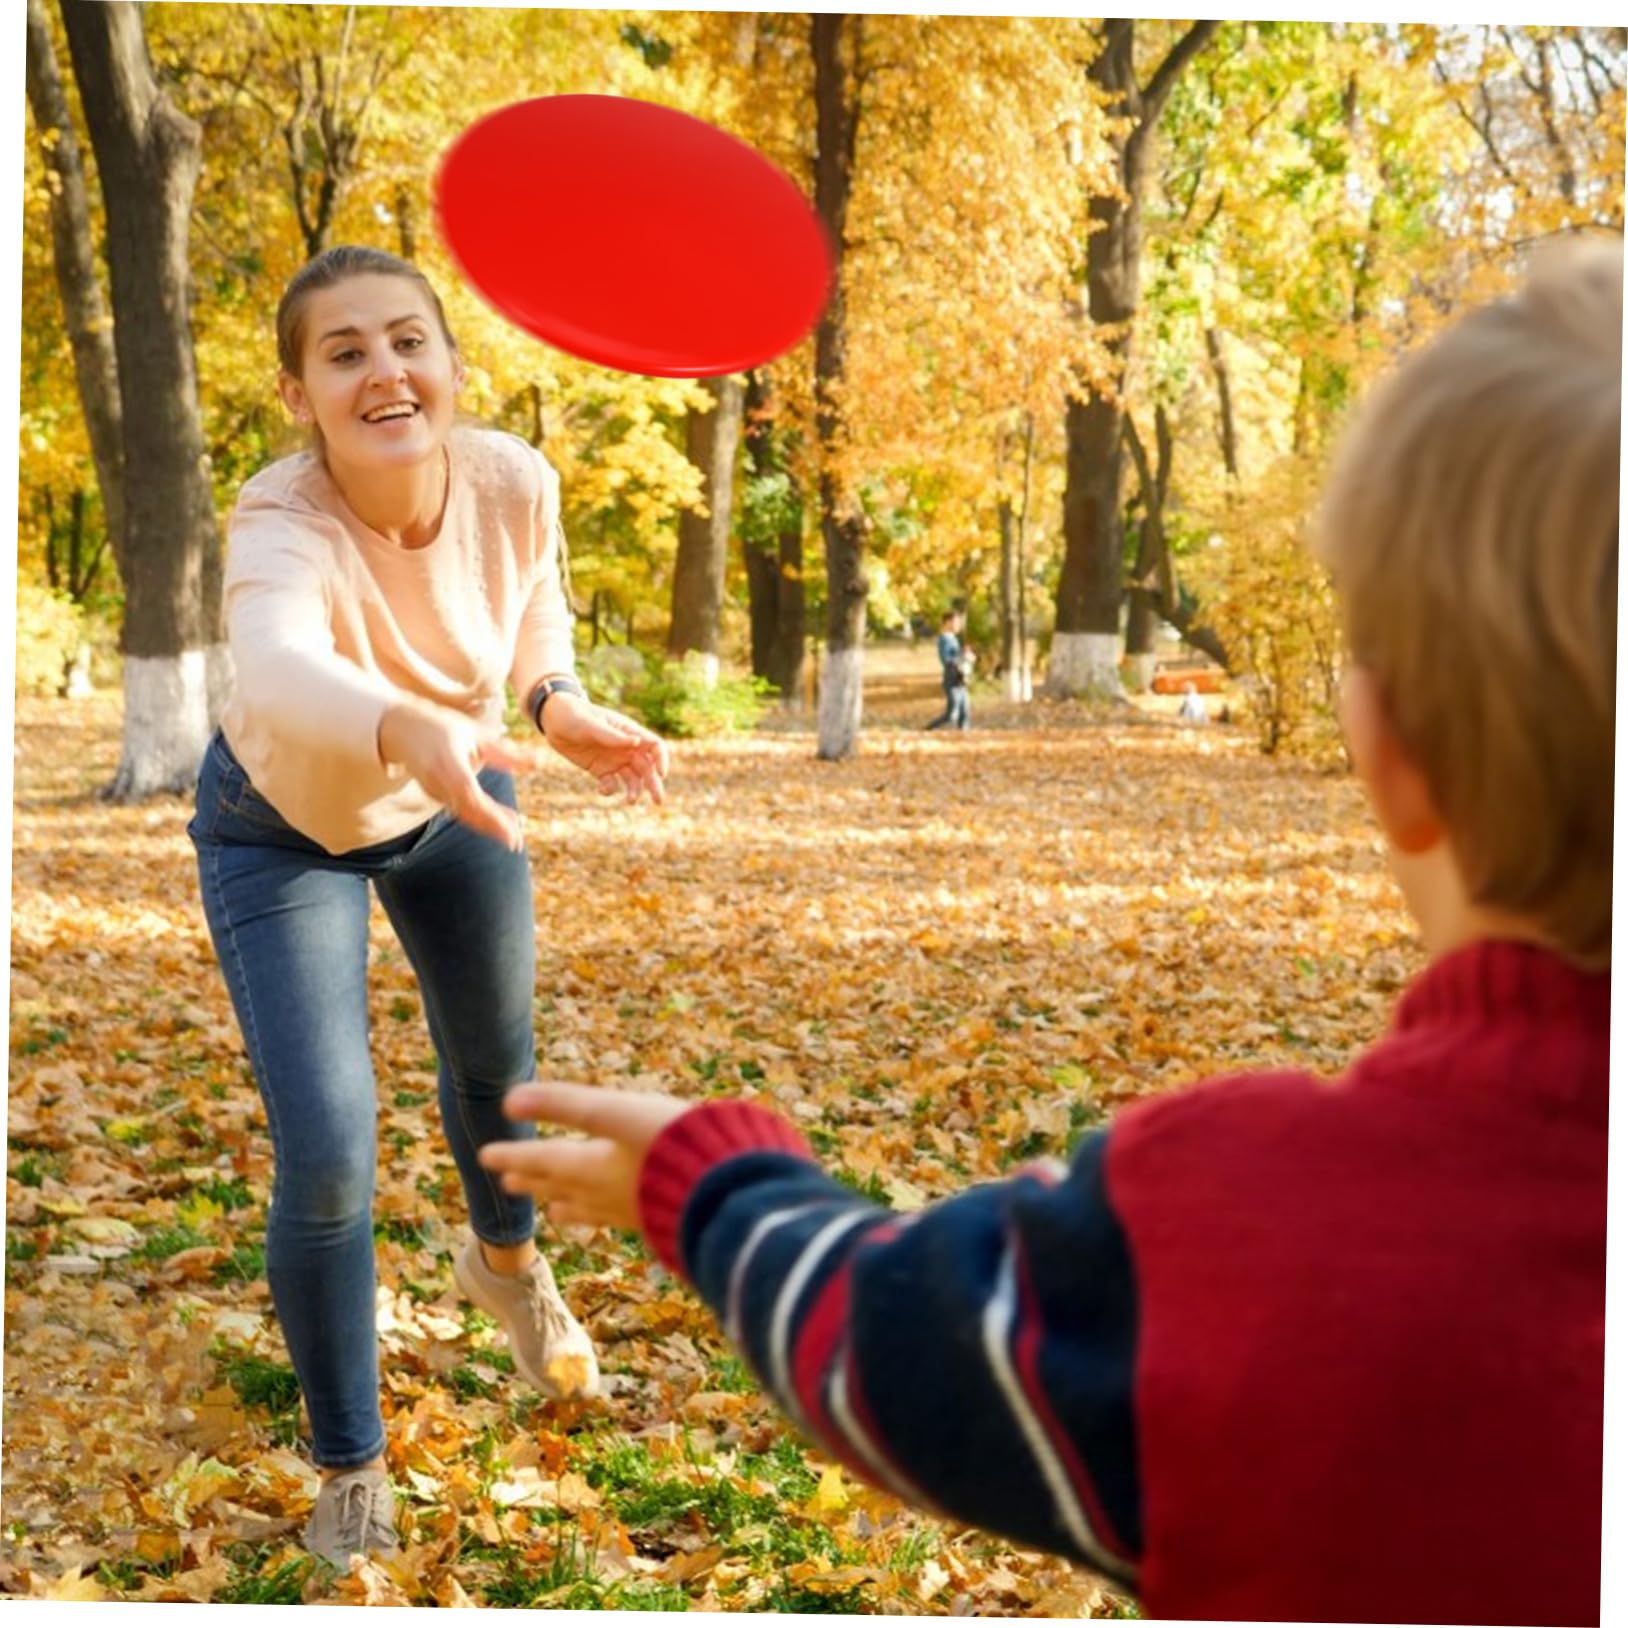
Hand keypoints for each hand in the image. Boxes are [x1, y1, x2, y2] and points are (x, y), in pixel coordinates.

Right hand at [377, 699, 539, 849]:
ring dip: (488, 827)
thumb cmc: (443, 728)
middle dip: (493, 829)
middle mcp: (438, 782)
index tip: (513, 829)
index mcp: (448, 763)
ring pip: (464, 814)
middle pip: (468, 812)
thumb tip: (539, 762)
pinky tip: (501, 822)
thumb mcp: (475, 735)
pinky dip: (479, 819)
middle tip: (517, 842)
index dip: (491, 816)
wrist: (402, 730)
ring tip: (515, 835)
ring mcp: (434, 790)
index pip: (471, 796)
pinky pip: (459, 811)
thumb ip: (505, 754)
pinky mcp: (435, 795)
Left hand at [479, 1082, 691, 1229]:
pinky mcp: (660, 1219)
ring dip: (565, 1204)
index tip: (485, 1156)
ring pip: (588, 1209)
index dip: (514, 1154)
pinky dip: (603, 1216)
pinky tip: (615, 1217)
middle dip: (534, 1181)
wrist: (730, 1189)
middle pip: (561, 1186)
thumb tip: (508, 1098)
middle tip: (508, 1182)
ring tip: (554, 1210)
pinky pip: (618, 1219)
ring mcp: (633, 1210)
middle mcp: (606, 1193)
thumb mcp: (618, 1113)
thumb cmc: (674, 1144)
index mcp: (593, 1167)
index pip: (543, 1159)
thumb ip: (566, 1104)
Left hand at [538, 692, 669, 803]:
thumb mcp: (592, 725)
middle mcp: (626, 748)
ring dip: (635, 791)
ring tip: (630, 801)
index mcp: (630, 732)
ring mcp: (614, 760)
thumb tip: (637, 742)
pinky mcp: (601, 770)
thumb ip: (614, 736)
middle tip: (658, 801)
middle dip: (653, 784)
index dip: (662, 760)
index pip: (655, 746)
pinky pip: (612, 784)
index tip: (661, 774)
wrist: (554, 721)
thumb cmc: (574, 715)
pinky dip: (610, 790)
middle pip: (648, 768)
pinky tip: (602, 789)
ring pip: (633, 779)